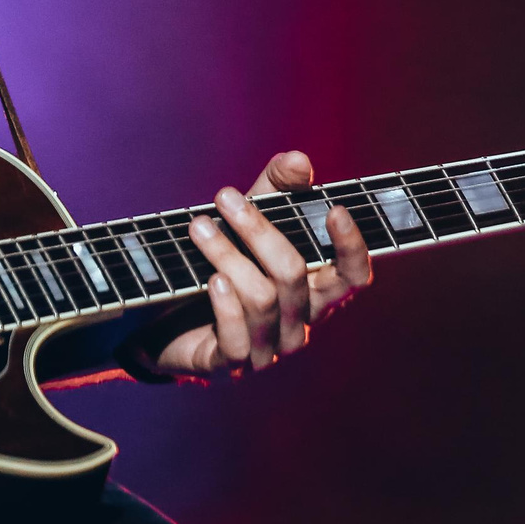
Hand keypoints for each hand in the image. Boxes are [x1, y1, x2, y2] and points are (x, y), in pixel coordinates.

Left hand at [145, 150, 371, 378]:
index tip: (335, 210)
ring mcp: (269, 347)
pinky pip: (238, 338)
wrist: (172, 317)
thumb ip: (277, 187)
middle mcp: (300, 321)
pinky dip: (225, 306)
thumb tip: (299, 159)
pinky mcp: (233, 364)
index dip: (351, 247)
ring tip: (197, 227)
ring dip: (227, 255)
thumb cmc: (230, 260)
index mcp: (316, 288)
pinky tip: (211, 280)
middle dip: (259, 231)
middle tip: (224, 197)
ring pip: (262, 299)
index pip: (352, 276)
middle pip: (294, 274)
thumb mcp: (253, 216)